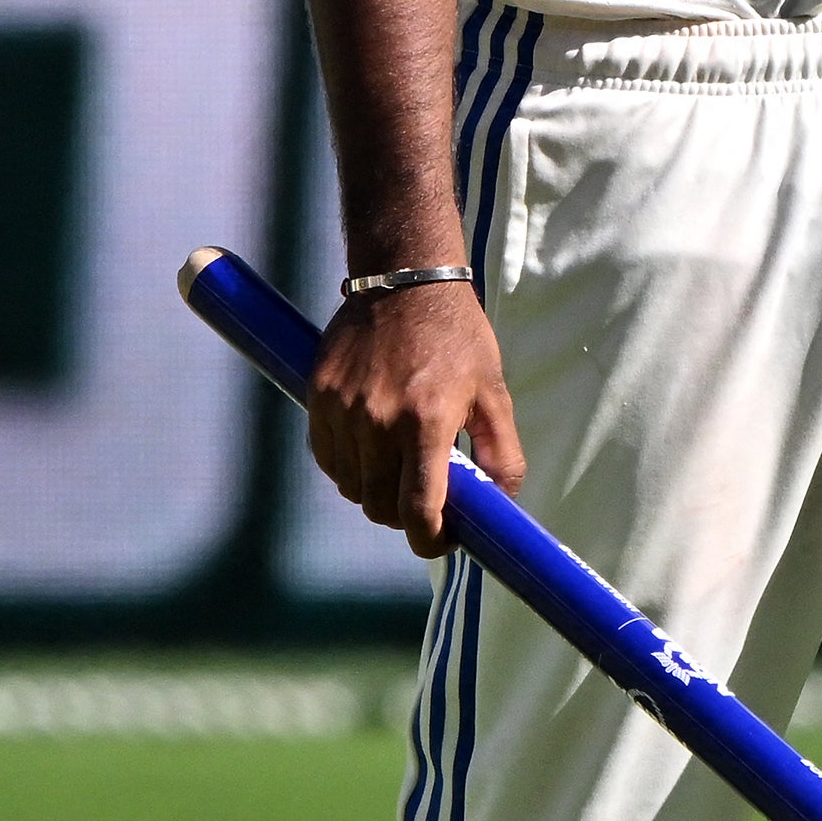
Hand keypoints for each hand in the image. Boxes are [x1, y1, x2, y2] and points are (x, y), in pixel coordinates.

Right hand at [308, 281, 524, 556]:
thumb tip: (503, 506)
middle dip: (404, 518)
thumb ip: (503, 453)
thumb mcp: (494, 392)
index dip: (430, 540)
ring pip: (351, 487)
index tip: (441, 539)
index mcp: (426, 422)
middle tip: (424, 502)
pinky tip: (370, 451)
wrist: (405, 280)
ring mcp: (343, 409)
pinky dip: (347, 468)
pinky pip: (327, 457)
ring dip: (374, 492)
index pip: (416, 510)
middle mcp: (378, 420)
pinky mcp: (318, 395)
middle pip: (379, 507)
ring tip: (398, 469)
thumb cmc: (458, 337)